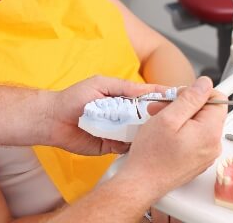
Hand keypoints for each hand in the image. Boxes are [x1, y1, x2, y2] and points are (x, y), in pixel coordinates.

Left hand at [47, 76, 170, 155]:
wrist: (53, 119)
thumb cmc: (74, 98)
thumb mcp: (101, 84)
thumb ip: (124, 87)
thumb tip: (148, 89)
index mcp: (123, 99)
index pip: (148, 99)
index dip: (163, 99)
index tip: (179, 98)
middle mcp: (123, 116)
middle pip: (149, 118)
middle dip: (160, 118)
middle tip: (173, 119)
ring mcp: (118, 132)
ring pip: (141, 135)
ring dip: (149, 134)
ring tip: (161, 133)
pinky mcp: (111, 146)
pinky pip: (127, 148)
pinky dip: (134, 146)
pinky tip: (142, 144)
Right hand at [117, 77, 226, 198]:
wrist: (142, 182)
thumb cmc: (151, 155)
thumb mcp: (167, 118)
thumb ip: (189, 99)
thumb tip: (204, 84)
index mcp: (209, 132)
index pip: (217, 99)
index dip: (195, 92)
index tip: (178, 96)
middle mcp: (213, 144)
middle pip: (206, 111)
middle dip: (183, 105)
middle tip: (161, 108)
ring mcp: (206, 154)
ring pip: (198, 124)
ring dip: (179, 118)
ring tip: (159, 122)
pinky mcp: (197, 160)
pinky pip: (194, 138)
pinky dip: (180, 132)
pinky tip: (163, 135)